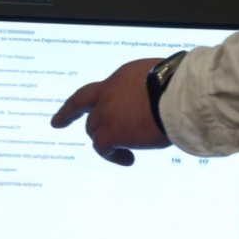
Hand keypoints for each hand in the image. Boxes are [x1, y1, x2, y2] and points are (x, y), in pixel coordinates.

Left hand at [50, 58, 171, 165]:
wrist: (180, 95)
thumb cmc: (180, 86)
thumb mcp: (159, 79)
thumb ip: (148, 90)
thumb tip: (156, 101)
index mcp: (119, 79)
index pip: (90, 93)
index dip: (73, 108)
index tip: (58, 120)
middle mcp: (108, 95)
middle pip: (92, 117)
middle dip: (96, 130)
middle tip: (105, 141)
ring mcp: (107, 114)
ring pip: (95, 133)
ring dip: (109, 143)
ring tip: (128, 152)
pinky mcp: (111, 133)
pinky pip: (103, 149)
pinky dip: (113, 156)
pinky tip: (128, 159)